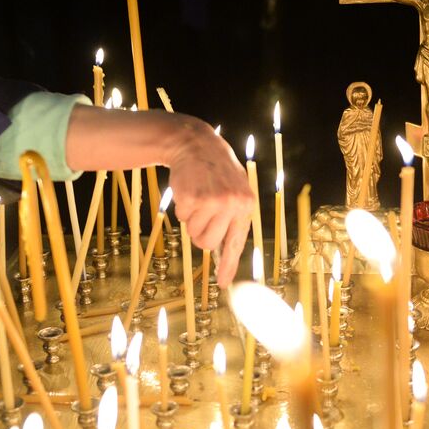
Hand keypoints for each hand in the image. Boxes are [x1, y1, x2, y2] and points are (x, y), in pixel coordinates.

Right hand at [163, 119, 254, 284]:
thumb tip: (222, 250)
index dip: (229, 265)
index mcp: (246, 205)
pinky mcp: (192, 198)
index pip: (236, 242)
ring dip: (191, 220)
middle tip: (201, 216)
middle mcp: (232, 204)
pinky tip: (189, 189)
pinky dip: (182, 207)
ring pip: (194, 232)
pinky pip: (182, 217)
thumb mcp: (234, 191)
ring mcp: (211, 201)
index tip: (222, 283)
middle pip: (208, 243)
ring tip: (198, 197)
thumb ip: (231, 218)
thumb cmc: (216, 172)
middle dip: (201, 235)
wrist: (197, 145)